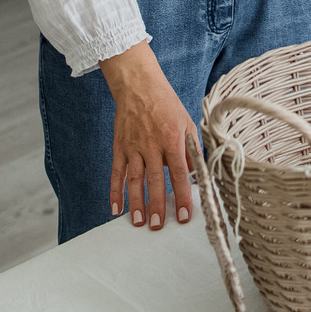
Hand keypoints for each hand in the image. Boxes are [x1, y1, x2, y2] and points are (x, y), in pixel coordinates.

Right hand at [97, 41, 194, 230]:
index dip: (182, 197)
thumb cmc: (166, 104)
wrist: (139, 85)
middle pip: (154, 180)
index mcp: (172, 139)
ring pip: (134, 180)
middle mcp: (152, 145)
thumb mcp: (186, 123)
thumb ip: (191, 150)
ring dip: (136, 203)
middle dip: (157, 205)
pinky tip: (115, 208)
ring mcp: (133, 146)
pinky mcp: (119, 146)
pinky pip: (116, 172)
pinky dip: (114, 191)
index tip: (184, 216)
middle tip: (158, 227)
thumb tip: (196, 175)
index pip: (179, 174)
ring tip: (138, 223)